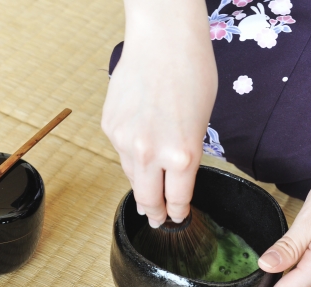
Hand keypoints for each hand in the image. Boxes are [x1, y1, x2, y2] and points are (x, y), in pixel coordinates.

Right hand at [102, 0, 216, 226]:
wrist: (162, 41)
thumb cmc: (192, 74)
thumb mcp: (201, 123)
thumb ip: (187, 156)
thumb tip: (174, 176)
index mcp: (182, 156)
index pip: (177, 200)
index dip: (178, 213)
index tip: (178, 218)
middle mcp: (151, 154)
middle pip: (148, 200)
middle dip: (156, 214)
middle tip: (158, 220)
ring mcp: (125, 141)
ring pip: (132, 178)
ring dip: (141, 187)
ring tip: (147, 196)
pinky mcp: (109, 127)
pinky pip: (121, 153)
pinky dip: (131, 158)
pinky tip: (139, 153)